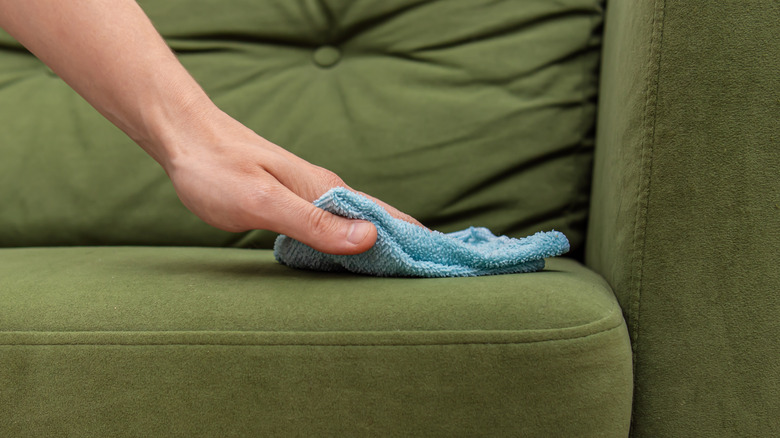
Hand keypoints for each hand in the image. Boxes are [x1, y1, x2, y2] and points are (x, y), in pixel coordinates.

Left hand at [161, 109, 422, 254]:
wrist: (185, 136)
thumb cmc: (217, 169)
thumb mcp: (263, 201)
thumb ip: (314, 222)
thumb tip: (371, 238)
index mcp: (327, 192)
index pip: (387, 219)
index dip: (417, 242)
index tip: (445, 266)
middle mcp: (326, 192)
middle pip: (380, 223)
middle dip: (410, 247)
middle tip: (437, 276)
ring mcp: (311, 195)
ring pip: (358, 225)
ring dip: (385, 246)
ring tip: (409, 269)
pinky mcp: (294, 201)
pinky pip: (335, 226)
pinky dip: (354, 243)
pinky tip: (355, 256)